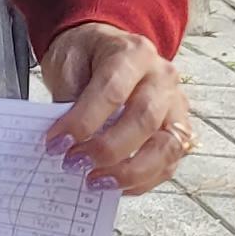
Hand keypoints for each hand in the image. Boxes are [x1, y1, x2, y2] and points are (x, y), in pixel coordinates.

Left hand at [41, 22, 194, 194]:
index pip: (112, 90)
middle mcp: (162, 78)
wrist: (106, 48)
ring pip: (166, 146)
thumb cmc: (86, 55)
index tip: (56, 143)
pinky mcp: (178, 130)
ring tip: (95, 182)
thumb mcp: (68, 62)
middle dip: (107, 149)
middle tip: (74, 164)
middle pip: (144, 119)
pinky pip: (168, 162)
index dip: (84, 121)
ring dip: (130, 172)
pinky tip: (115, 186)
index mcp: (133, 53)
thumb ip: (69, 98)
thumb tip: (65, 142)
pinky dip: (142, 180)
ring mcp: (175, 105)